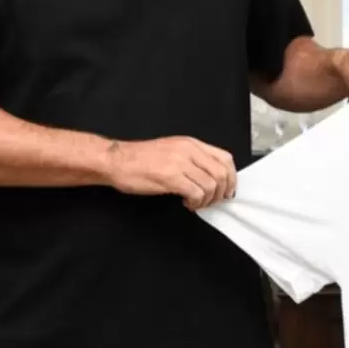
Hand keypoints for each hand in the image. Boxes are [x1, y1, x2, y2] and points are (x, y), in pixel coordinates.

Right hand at [104, 136, 236, 210]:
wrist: (117, 161)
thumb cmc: (141, 159)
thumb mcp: (173, 150)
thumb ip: (193, 159)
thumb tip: (212, 177)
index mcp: (192, 144)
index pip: (225, 158)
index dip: (232, 177)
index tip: (227, 190)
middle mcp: (189, 150)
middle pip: (222, 173)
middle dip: (222, 192)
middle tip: (212, 201)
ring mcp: (180, 163)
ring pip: (211, 185)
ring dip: (207, 200)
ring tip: (196, 203)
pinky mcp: (171, 177)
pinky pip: (196, 193)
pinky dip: (196, 202)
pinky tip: (186, 203)